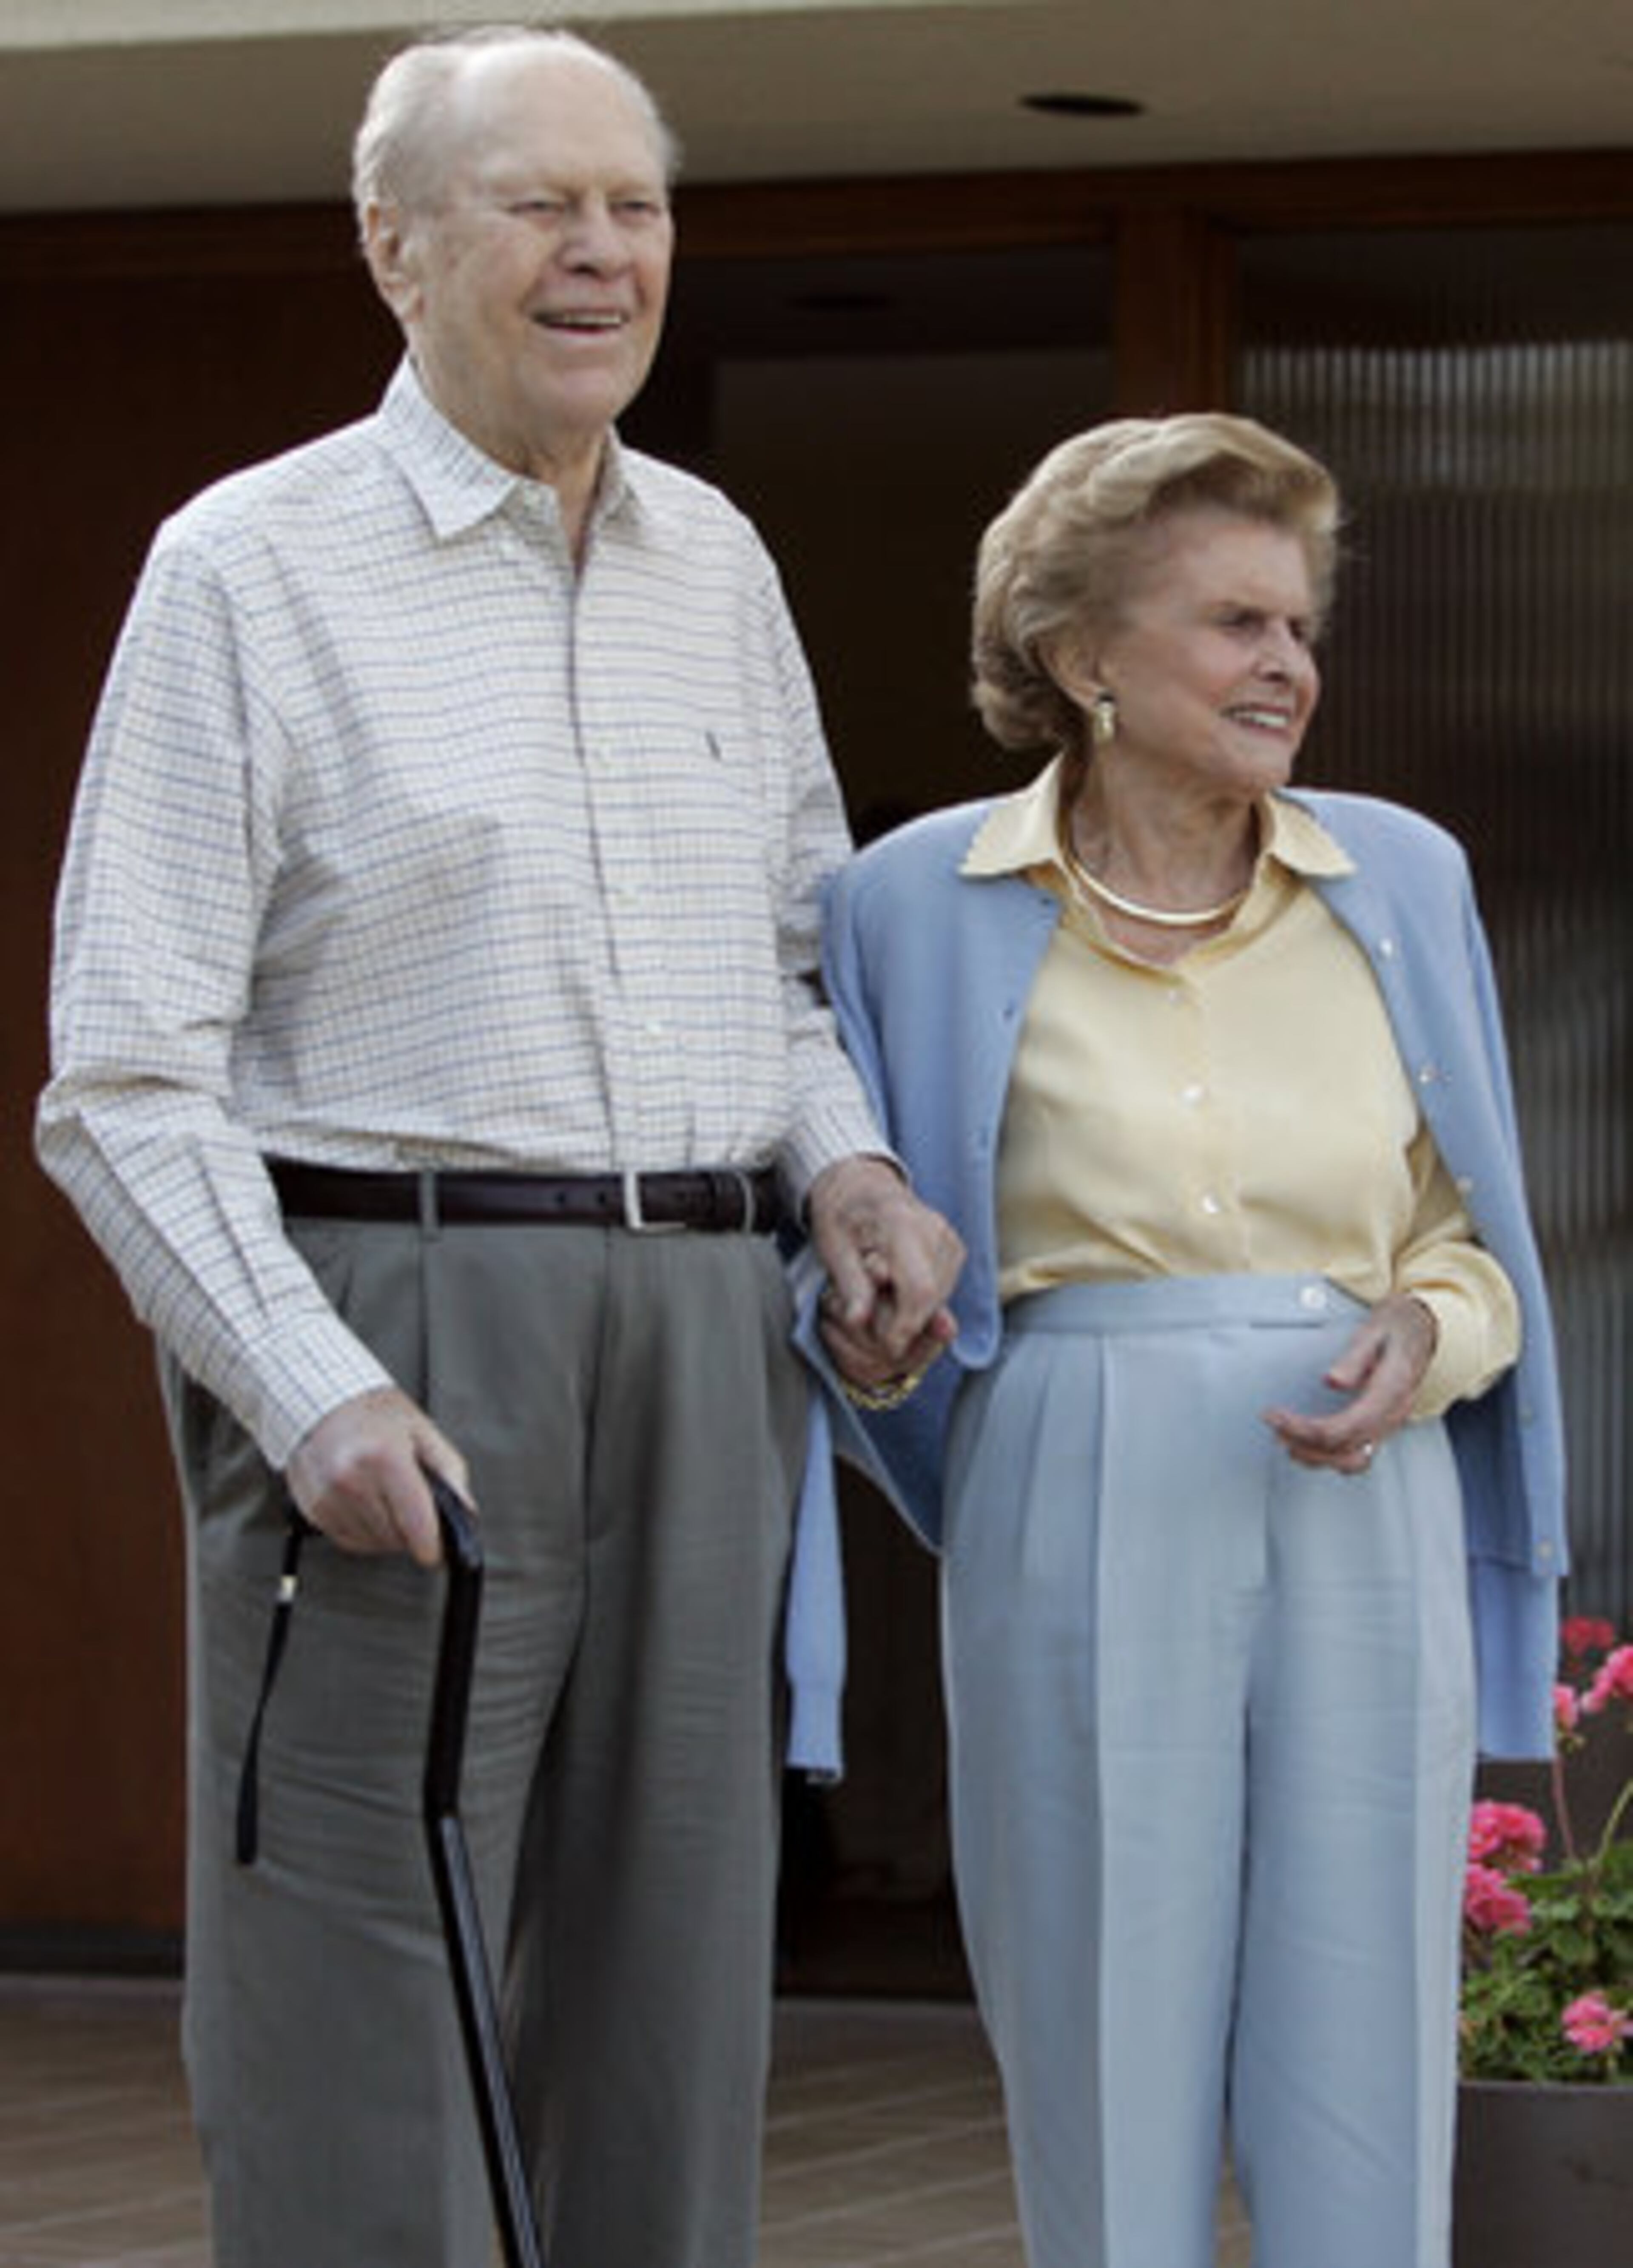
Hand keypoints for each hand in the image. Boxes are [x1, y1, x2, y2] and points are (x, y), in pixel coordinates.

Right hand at [285, 1386, 469, 1565]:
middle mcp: (351, 1479)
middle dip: (411, 1531)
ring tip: (385, 1498)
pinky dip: (363, 1531)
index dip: (432, 1545)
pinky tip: (365, 1504)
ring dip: (386, 1533)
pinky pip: (347, 1540)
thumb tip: (465, 1512)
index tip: (436, 1551)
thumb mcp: (424, 1433)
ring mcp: (328, 1496)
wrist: (323, 1401)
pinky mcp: (313, 1509)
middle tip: (411, 1506)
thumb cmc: (376, 1415)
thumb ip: (451, 1474)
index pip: (416, 1524)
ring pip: (372, 1543)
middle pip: (396, 1538)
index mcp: (385, 1457)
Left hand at [808, 1156, 962, 1391]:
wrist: (859, 1184)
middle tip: (873, 1308)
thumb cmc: (841, 1213)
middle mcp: (934, 1228)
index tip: (887, 1346)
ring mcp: (949, 1237)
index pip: (920, 1290)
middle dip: (906, 1321)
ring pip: (942, 1298)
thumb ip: (851, 1285)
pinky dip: (922, 1300)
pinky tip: (898, 1284)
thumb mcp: (832, 1248)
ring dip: (914, 1310)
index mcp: (901, 1223)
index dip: (906, 1326)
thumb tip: (859, 1321)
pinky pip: (945, 1289)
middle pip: (934, 1298)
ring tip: (882, 1287)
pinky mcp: (954, 1247)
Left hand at [1263, 1293, 1437, 1474]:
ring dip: (1317, 1457)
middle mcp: (1394, 1413)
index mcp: (1392, 1390)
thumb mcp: (1375, 1331)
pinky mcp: (1383, 1424)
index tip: (1278, 1418)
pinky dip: (1331, 1456)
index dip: (1306, 1429)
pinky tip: (1309, 1445)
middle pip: (1347, 1448)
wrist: (1420, 1328)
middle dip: (1305, 1444)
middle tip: (1276, 1426)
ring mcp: (1391, 1422)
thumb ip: (1355, 1358)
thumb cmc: (1397, 1327)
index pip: (1346, 1427)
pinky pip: (1358, 1453)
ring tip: (1287, 1441)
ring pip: (1354, 1460)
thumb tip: (1333, 1380)